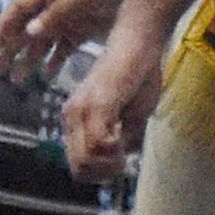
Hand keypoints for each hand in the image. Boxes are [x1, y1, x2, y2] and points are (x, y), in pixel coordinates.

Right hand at [0, 0, 135, 80]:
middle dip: (10, 49)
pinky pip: (63, 47)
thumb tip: (29, 32)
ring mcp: (70, 15)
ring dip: (29, 59)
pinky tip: (47, 76)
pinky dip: (55, 60)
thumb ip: (58, 12)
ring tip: (16, 80)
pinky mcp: (84, 27)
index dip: (4, 25)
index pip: (20, 6)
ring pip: (43, 40)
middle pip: (27, 26)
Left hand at [57, 21, 164, 179]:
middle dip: (105, 173)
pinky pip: (98, 144)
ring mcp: (82, 110)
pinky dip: (113, 151)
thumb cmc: (139, 74)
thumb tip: (118, 159)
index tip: (121, 161)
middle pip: (79, 170)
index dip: (101, 173)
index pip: (78, 166)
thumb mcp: (132, 116)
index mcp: (78, 119)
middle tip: (124, 159)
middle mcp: (73, 116)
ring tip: (124, 147)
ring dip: (109, 165)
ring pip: (84, 162)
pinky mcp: (97, 104)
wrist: (140, 40)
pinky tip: (124, 137)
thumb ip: (122, 138)